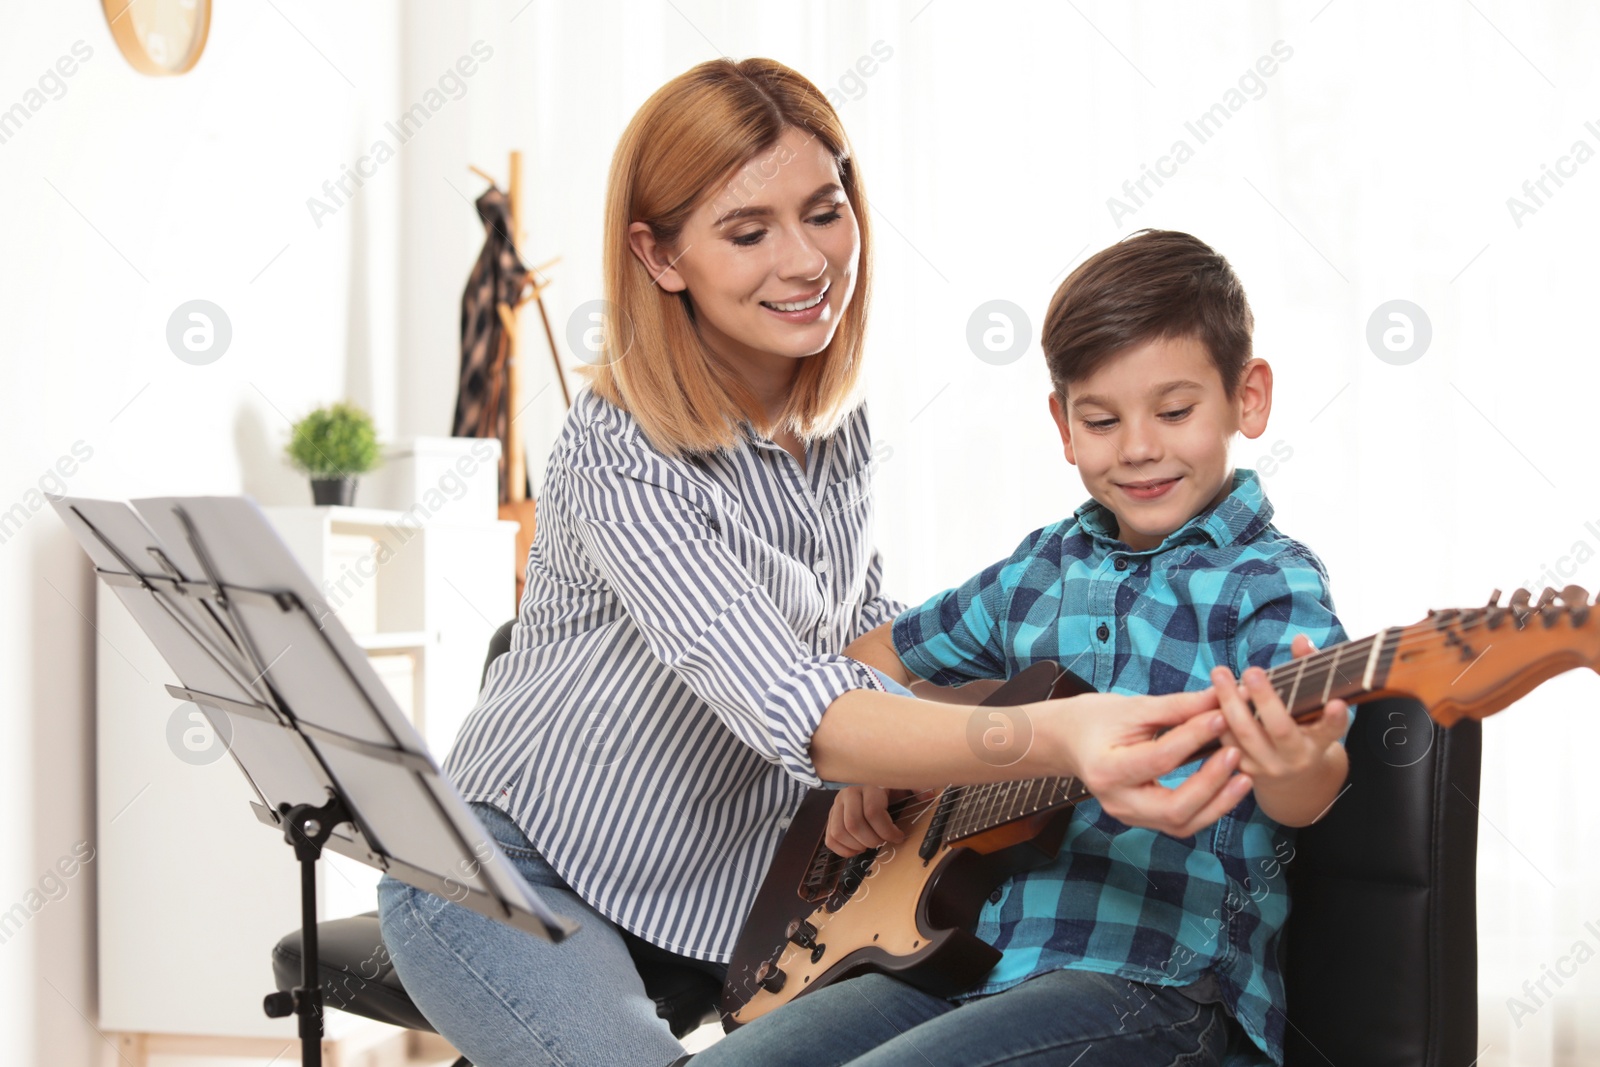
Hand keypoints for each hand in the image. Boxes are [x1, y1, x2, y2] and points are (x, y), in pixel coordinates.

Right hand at [825, 786, 914, 855]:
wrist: (868, 782)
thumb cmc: (889, 789)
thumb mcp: (903, 785)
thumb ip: (917, 788)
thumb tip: (929, 795)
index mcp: (869, 786)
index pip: (873, 812)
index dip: (887, 831)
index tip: (898, 837)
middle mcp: (849, 793)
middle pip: (854, 824)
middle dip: (872, 840)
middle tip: (882, 842)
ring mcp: (837, 805)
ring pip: (839, 832)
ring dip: (856, 845)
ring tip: (869, 845)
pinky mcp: (830, 816)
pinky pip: (830, 838)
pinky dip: (843, 850)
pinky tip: (857, 849)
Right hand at [1043, 688, 1249, 838]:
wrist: (1070, 741)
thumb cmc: (1097, 718)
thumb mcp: (1134, 707)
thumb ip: (1178, 706)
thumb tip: (1222, 697)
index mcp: (1106, 769)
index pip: (1159, 759)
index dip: (1193, 737)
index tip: (1222, 714)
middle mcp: (1116, 802)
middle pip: (1173, 808)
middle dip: (1210, 783)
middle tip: (1236, 753)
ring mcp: (1129, 816)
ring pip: (1181, 823)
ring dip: (1217, 803)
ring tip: (1243, 776)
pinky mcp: (1142, 819)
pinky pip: (1180, 822)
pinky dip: (1207, 807)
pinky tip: (1227, 786)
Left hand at [1211, 634, 1349, 826]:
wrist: (1293, 780)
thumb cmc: (1303, 729)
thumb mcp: (1312, 706)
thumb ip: (1308, 671)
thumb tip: (1301, 639)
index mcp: (1319, 740)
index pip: (1332, 729)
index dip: (1334, 718)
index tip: (1336, 703)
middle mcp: (1296, 757)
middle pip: (1280, 729)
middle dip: (1265, 698)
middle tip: (1252, 670)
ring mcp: (1268, 767)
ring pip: (1246, 735)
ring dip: (1230, 703)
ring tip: (1220, 674)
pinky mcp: (1243, 770)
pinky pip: (1225, 742)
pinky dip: (1216, 718)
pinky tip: (1208, 695)